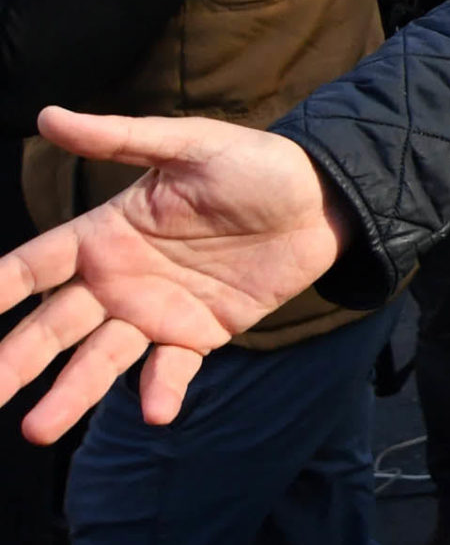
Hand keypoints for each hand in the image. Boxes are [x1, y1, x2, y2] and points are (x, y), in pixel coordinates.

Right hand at [0, 110, 346, 442]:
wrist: (325, 198)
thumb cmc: (253, 164)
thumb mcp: (189, 145)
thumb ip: (120, 138)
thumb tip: (47, 115)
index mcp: (105, 234)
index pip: (35, 265)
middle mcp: (118, 279)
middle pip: (53, 325)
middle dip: (16, 358)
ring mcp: (156, 311)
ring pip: (99, 359)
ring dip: (71, 393)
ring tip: (39, 429)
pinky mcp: (200, 334)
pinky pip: (172, 370)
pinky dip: (162, 391)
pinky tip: (156, 410)